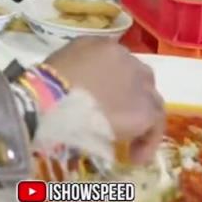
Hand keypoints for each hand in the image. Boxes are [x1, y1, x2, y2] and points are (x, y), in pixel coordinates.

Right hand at [42, 37, 165, 164]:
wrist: (52, 100)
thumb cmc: (46, 85)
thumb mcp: (61, 66)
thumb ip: (79, 72)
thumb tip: (83, 90)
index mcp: (102, 45)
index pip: (118, 64)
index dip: (115, 84)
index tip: (104, 102)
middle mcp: (127, 58)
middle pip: (139, 79)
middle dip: (132, 99)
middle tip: (118, 120)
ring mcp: (139, 83)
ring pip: (151, 101)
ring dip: (143, 121)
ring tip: (131, 145)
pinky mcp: (145, 109)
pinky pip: (155, 125)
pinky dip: (148, 140)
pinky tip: (136, 156)